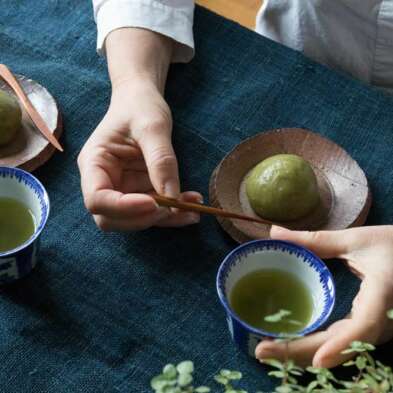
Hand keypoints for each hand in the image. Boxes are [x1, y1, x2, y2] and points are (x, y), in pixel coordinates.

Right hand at [77, 78, 201, 230]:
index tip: (153, 203)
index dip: (123, 208)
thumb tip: (172, 198)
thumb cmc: (140, 107)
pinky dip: (172, 213)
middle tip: (175, 207)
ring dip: (163, 219)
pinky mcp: (139, 192)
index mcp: (94, 163)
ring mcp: (121, 189)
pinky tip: (192, 204)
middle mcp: (103, 181)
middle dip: (144, 218)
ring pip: (135, 220)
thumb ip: (161, 160)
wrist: (143, 102)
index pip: (97, 199)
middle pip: (112, 218)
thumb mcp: (153, 127)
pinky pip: (153, 212)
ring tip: (192, 209)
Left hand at [255, 225, 392, 367]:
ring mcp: (378, 327)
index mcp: (382, 294)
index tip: (317, 361)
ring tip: (270, 350)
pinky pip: (344, 342)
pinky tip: (291, 343)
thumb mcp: (355, 240)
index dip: (341, 345)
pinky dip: (317, 345)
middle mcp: (383, 319)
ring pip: (342, 348)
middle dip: (302, 352)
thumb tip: (274, 232)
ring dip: (306, 353)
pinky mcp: (370, 327)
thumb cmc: (392, 246)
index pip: (364, 326)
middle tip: (262, 350)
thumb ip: (315, 239)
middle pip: (343, 345)